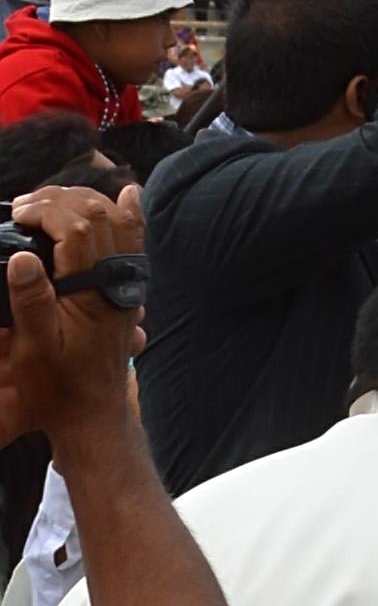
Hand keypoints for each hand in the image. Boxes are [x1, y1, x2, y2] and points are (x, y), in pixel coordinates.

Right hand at [0, 189, 140, 450]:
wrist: (92, 410)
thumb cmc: (59, 384)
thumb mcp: (35, 346)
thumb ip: (30, 301)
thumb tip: (20, 257)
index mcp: (93, 286)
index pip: (77, 227)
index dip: (45, 210)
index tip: (17, 211)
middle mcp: (117, 277)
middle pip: (99, 215)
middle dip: (61, 199)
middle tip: (26, 202)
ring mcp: (127, 281)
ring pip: (117, 221)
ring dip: (85, 201)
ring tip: (49, 198)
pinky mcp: (127, 287)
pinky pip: (133, 240)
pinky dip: (128, 213)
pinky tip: (127, 195)